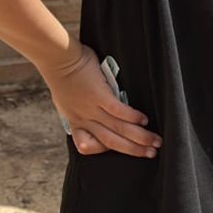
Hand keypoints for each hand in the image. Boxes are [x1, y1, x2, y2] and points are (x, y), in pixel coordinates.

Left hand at [44, 44, 160, 157]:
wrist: (57, 58)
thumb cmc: (62, 74)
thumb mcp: (65, 100)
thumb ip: (79, 109)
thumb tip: (93, 112)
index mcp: (75, 121)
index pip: (90, 145)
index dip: (106, 150)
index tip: (122, 149)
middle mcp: (84, 119)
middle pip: (112, 142)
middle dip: (134, 150)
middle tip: (151, 154)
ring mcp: (91, 108)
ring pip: (119, 129)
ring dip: (140, 137)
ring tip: (156, 141)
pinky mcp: (99, 95)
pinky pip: (118, 111)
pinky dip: (132, 117)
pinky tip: (145, 120)